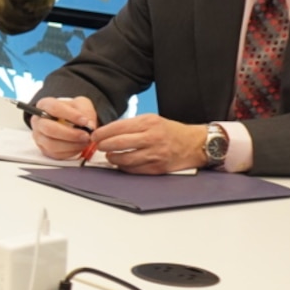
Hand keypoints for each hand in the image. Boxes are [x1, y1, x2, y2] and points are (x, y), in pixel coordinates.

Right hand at [28, 96, 98, 158]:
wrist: (69, 121)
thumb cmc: (72, 111)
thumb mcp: (81, 104)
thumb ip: (86, 111)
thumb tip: (89, 125)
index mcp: (44, 105)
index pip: (53, 108)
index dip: (70, 115)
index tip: (84, 121)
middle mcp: (38, 121)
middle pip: (49, 129)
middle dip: (70, 134)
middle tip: (86, 135)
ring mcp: (39, 137)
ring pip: (51, 144)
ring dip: (71, 145)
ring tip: (85, 141)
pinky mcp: (45, 149)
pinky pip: (56, 154)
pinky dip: (70, 152)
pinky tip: (79, 146)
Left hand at [90, 115, 208, 175]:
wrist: (194, 144)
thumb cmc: (170, 132)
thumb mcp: (153, 120)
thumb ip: (132, 125)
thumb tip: (108, 132)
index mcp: (149, 123)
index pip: (118, 127)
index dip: (102, 133)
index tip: (95, 136)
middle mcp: (151, 137)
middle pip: (118, 143)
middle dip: (103, 145)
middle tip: (98, 146)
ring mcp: (155, 154)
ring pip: (124, 158)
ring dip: (112, 158)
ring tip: (110, 156)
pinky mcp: (157, 167)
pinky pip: (134, 169)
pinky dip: (124, 167)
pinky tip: (121, 163)